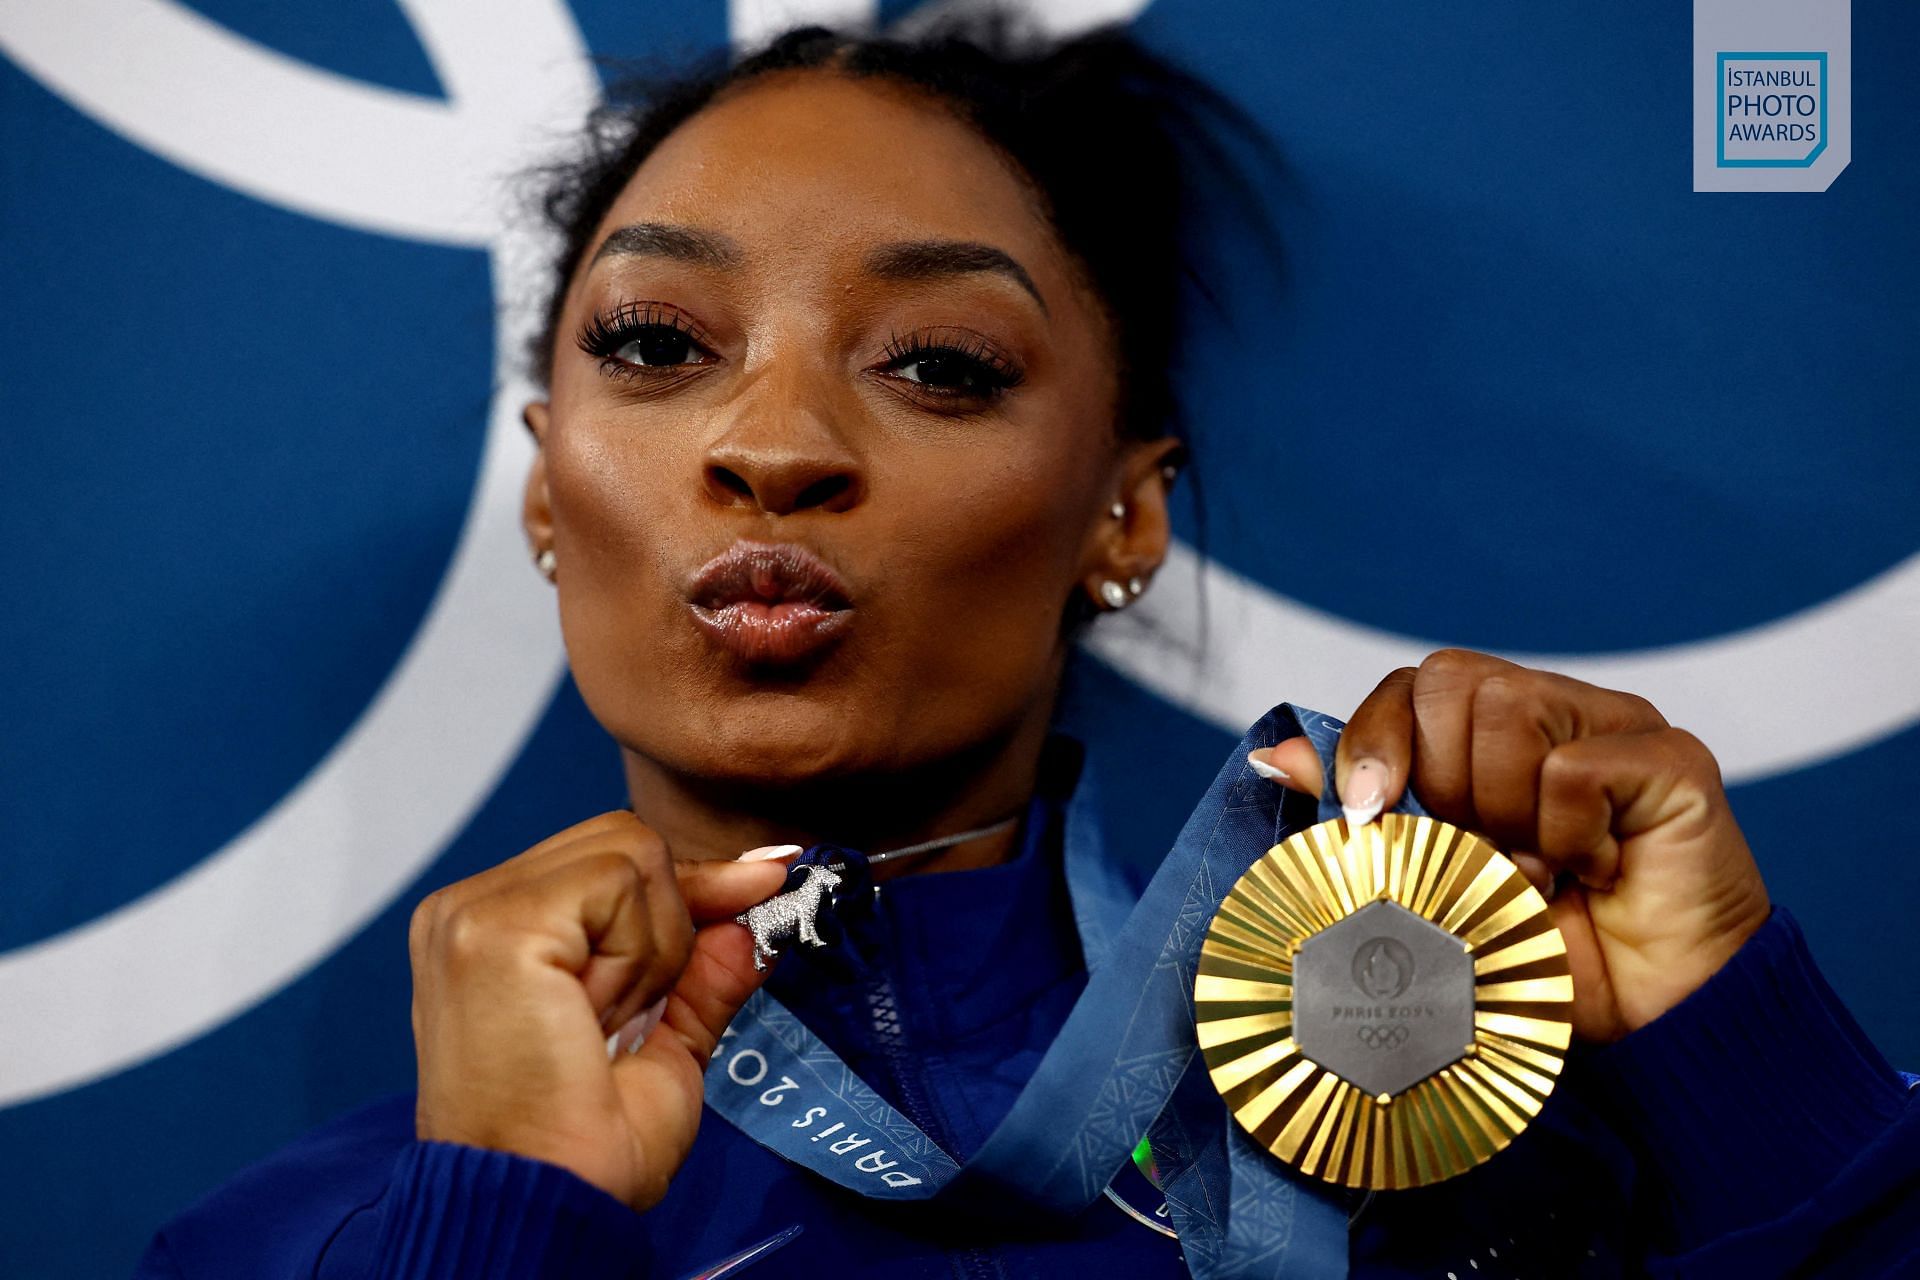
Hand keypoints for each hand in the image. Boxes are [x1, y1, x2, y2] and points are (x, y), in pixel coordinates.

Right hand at [407, 811, 789, 1208]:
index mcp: (497, 929)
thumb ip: (704, 968)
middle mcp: (473, 907)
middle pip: (625, 838)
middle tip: (637, 1011)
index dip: (690, 884)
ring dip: (652, 948)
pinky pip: (619, 883)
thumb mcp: (665, 1040)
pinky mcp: (497, 923)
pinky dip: (637, 954)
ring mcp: (478, 909)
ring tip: (604, 1022)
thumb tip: (757, 905)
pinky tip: (594, 1014)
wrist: (549, 1197)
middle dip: (668, 923)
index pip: (612, 858)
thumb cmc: (584, 1146)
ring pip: (633, 854)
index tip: (764, 885)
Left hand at [1251, 649, 1771, 1041]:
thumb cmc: (1543, 953)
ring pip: (1510, 709)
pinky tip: (1595, 873)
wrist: (1653, 1020)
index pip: (1412, 686)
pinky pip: (1575, 768)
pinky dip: (1566, 834)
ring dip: (1505, 811)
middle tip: (1482, 853)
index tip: (1365, 810)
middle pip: (1452, 681)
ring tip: (1539, 870)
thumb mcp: (1428, 883)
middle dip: (1443, 781)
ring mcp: (1619, 723)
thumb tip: (1273, 757)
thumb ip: (1365, 814)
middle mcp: (1558, 712)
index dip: (1374, 739)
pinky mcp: (1672, 757)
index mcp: (1496, 737)